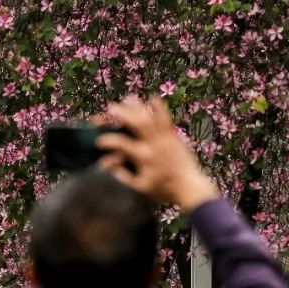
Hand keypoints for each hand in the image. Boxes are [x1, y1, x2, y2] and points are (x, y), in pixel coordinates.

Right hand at [96, 97, 218, 211]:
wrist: (189, 186)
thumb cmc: (163, 190)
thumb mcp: (140, 187)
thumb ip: (123, 175)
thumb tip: (108, 165)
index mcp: (143, 157)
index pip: (120, 143)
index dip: (107, 140)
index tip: (99, 142)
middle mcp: (153, 144)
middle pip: (135, 123)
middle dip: (122, 114)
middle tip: (110, 108)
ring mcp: (164, 139)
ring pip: (149, 117)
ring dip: (137, 107)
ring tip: (127, 99)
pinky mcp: (173, 137)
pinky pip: (166, 118)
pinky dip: (159, 107)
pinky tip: (153, 97)